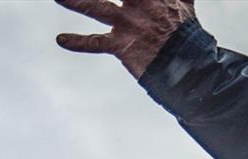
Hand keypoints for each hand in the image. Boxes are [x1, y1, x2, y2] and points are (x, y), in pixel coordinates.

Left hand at [55, 0, 195, 78]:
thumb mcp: (184, 0)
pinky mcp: (122, 45)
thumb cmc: (184, 32)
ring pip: (97, 7)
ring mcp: (129, 24)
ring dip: (75, 1)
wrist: (186, 62)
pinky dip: (77, 42)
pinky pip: (96, 43)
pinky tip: (61, 39)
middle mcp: (139, 4)